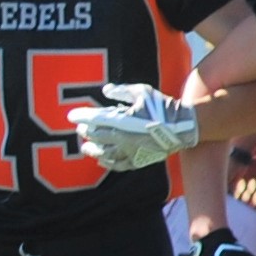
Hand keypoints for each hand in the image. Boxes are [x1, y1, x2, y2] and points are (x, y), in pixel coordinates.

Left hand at [71, 82, 199, 173]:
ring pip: (104, 153)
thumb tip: (105, 91)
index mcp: (122, 120)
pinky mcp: (138, 160)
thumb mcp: (143, 91)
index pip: (94, 119)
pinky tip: (101, 160)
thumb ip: (122, 91)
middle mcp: (122, 137)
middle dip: (86, 132)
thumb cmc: (162, 107)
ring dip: (92, 150)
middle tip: (81, 129)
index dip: (81, 116)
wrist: (183, 126)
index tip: (72, 116)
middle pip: (96, 136)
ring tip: (86, 147)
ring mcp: (130, 150)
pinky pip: (118, 164)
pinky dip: (107, 163)